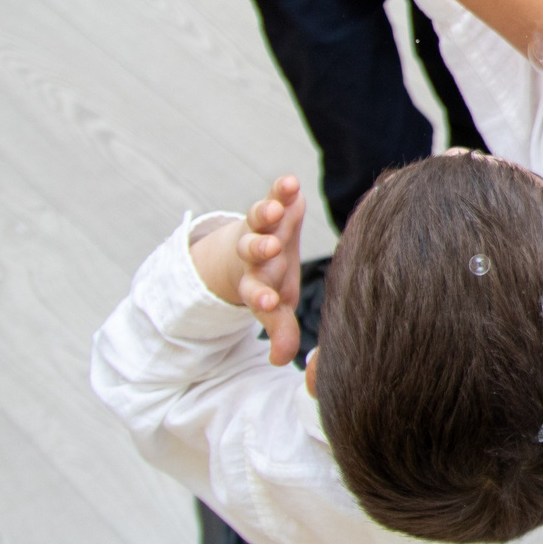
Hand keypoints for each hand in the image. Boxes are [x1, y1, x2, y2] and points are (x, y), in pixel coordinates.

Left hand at [187, 175, 306, 365]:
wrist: (258, 249)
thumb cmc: (272, 282)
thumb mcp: (277, 307)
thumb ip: (280, 330)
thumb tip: (280, 361)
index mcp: (257, 284)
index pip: (257, 293)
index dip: (263, 297)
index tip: (269, 301)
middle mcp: (255, 255)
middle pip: (252, 252)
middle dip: (260, 250)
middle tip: (269, 249)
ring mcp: (260, 228)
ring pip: (257, 221)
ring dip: (265, 215)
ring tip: (274, 210)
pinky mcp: (271, 205)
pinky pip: (274, 196)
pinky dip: (281, 190)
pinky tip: (290, 181)